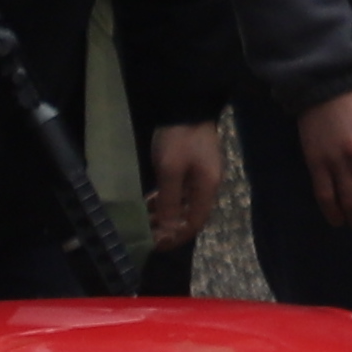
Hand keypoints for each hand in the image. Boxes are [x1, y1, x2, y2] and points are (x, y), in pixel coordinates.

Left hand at [142, 116, 225, 254]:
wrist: (186, 107)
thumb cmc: (178, 140)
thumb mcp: (170, 171)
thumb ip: (170, 201)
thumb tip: (170, 230)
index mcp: (207, 188)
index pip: (195, 222)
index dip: (177, 237)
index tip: (156, 244)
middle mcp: (208, 185)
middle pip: (191, 215)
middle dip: (169, 227)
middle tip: (146, 233)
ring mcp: (201, 175)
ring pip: (184, 204)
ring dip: (166, 214)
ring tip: (144, 219)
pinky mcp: (192, 167)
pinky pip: (181, 192)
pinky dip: (167, 200)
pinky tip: (151, 202)